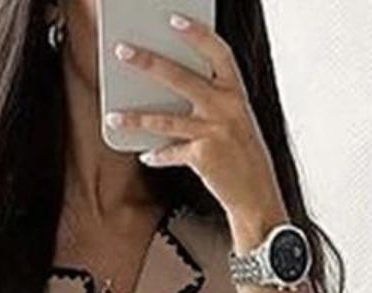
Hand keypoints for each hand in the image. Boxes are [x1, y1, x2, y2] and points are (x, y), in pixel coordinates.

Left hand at [105, 13, 284, 226]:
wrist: (257, 194)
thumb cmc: (241, 155)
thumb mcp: (233, 121)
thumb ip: (210, 102)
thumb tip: (169, 91)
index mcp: (236, 93)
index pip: (218, 52)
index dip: (196, 34)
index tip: (173, 19)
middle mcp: (227, 108)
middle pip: (180, 77)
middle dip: (148, 62)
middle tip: (122, 51)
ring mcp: (215, 132)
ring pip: (165, 120)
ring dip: (136, 119)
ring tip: (114, 115)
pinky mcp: (203, 157)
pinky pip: (170, 152)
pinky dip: (157, 155)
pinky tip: (146, 155)